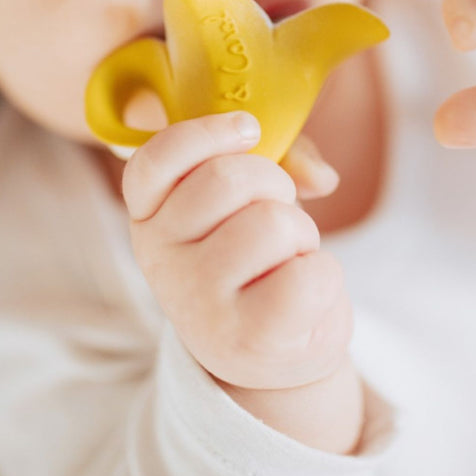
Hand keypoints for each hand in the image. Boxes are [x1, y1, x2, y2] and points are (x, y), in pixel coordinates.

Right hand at [121, 112, 351, 391]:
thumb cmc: (258, 258)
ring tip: (287, 260)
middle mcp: (160, 257)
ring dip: (301, 234)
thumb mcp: (251, 199)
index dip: (204, 133)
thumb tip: (320, 177)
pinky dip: (325, 275)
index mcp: (151, 215)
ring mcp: (198, 301)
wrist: (270, 346)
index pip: (154, 161)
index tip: (249, 129)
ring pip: (273, 223)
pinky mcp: (246, 337)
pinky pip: (309, 275)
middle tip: (276, 217)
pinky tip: (304, 295)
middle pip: (228, 179)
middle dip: (275, 185)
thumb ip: (281, 160)